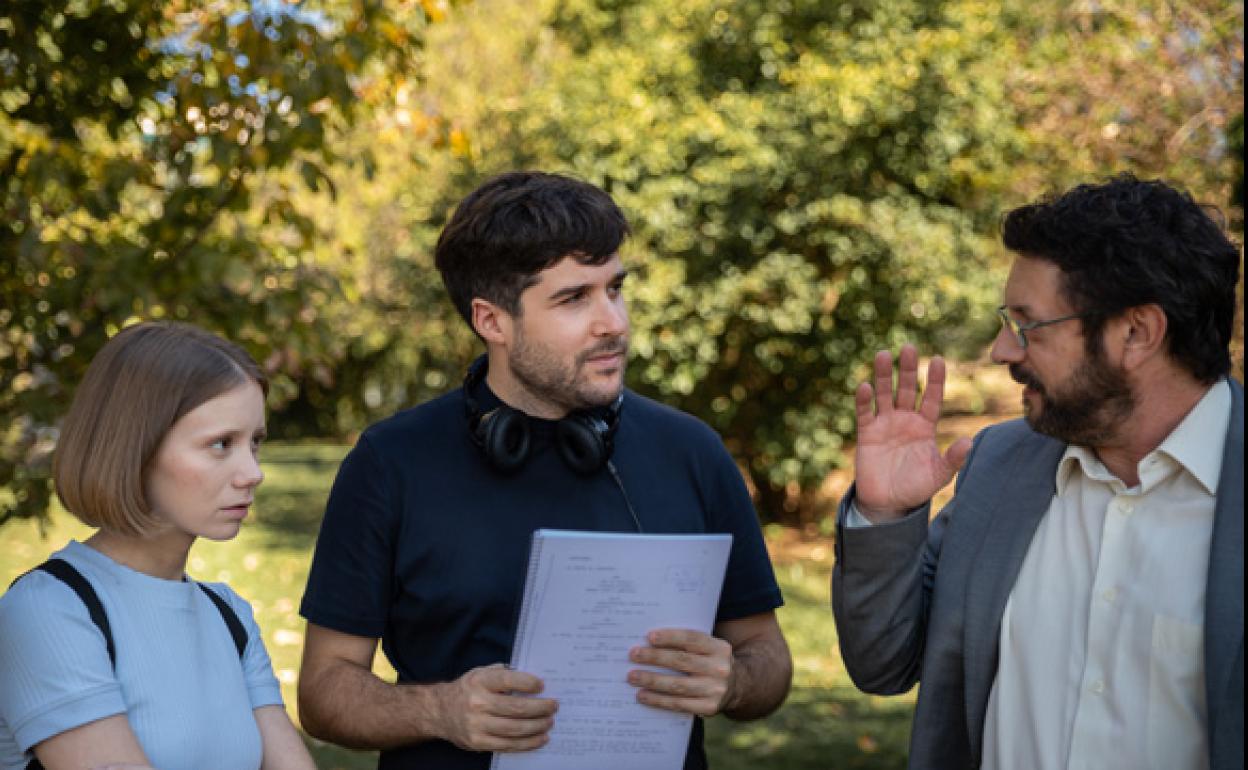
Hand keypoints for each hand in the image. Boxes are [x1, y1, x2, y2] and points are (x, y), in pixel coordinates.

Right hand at [435, 664, 556, 752]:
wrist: (440, 711)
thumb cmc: (469, 690)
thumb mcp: (481, 672)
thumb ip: (503, 673)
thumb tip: (532, 680)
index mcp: (480, 681)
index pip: (507, 680)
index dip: (527, 683)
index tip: (542, 685)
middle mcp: (477, 702)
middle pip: (516, 708)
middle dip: (540, 708)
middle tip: (554, 706)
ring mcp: (477, 725)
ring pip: (515, 729)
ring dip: (537, 727)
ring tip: (550, 722)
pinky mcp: (478, 742)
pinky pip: (508, 745)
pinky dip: (527, 743)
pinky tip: (540, 738)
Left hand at [627, 629, 734, 716]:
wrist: (736, 687)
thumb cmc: (710, 662)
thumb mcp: (708, 648)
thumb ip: (687, 644)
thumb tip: (649, 641)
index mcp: (719, 648)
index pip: (692, 639)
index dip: (671, 637)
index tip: (650, 636)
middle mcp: (719, 668)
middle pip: (682, 661)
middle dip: (655, 657)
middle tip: (634, 654)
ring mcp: (715, 690)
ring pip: (678, 685)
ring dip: (652, 680)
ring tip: (633, 676)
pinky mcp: (708, 708)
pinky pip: (678, 704)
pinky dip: (658, 700)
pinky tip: (642, 695)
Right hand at [854, 345, 971, 520]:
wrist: (889, 504)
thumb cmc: (916, 488)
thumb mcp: (939, 475)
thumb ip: (953, 459)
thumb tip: (970, 442)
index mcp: (925, 426)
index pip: (932, 398)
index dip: (935, 380)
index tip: (938, 360)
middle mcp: (906, 420)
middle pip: (908, 389)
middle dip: (908, 369)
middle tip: (909, 348)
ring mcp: (885, 424)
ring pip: (885, 394)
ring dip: (884, 376)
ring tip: (883, 355)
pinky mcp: (867, 433)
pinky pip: (865, 413)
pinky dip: (864, 400)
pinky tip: (865, 387)